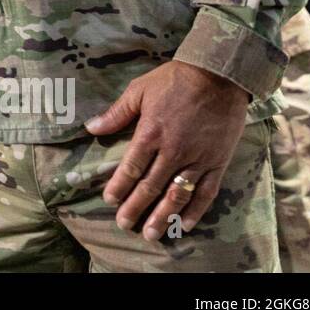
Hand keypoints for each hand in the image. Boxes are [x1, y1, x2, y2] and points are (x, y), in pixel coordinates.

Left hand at [86, 61, 250, 239]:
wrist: (219, 75)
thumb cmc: (175, 80)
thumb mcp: (140, 90)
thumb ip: (117, 113)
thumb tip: (91, 128)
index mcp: (151, 133)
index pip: (131, 167)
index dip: (119, 186)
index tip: (109, 200)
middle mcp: (173, 151)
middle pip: (151, 186)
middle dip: (136, 208)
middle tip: (124, 225)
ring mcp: (197, 159)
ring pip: (177, 195)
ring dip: (163, 216)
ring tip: (151, 234)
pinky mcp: (218, 162)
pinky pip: (207, 192)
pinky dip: (196, 210)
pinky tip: (186, 224)